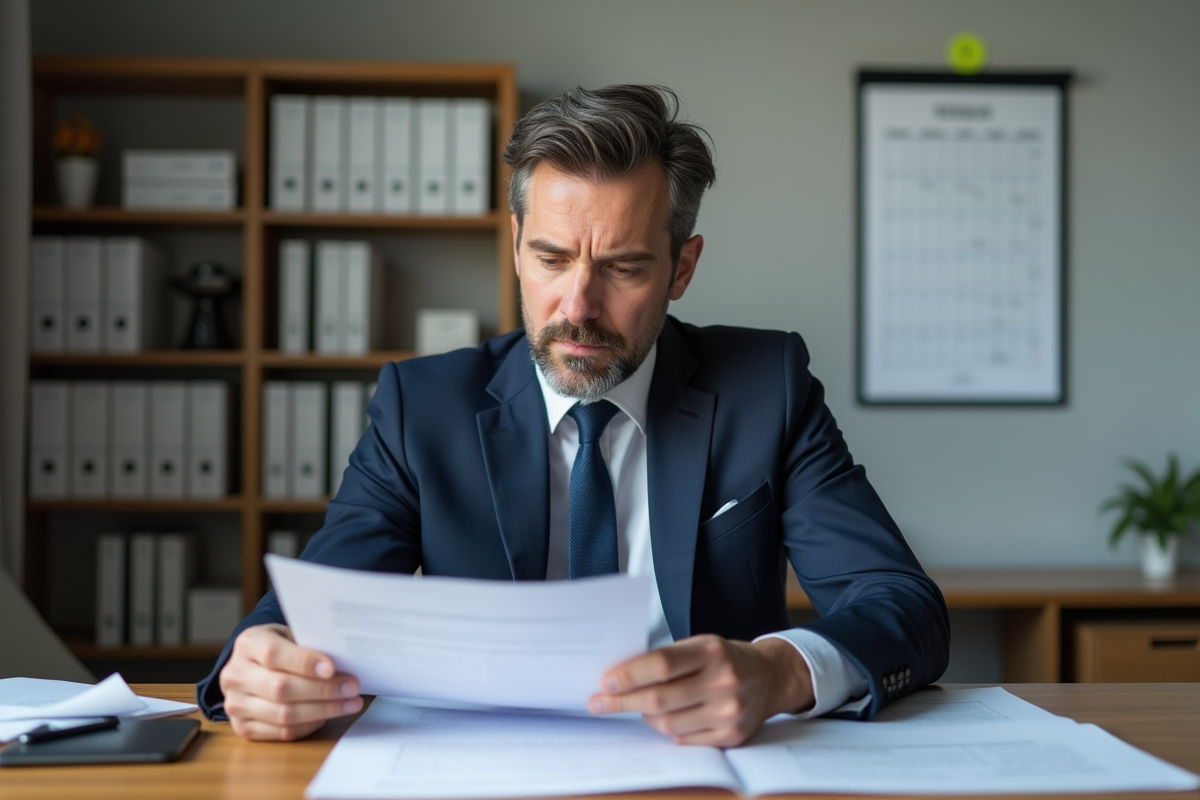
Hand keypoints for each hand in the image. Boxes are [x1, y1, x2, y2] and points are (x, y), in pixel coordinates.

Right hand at [218, 623, 362, 740]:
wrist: (251, 665)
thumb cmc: (279, 646)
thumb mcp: (289, 634)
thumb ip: (308, 645)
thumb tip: (343, 660)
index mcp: (248, 644)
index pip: (273, 654)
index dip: (304, 662)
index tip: (332, 668)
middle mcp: (236, 675)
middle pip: (281, 688)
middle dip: (322, 690)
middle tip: (352, 688)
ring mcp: (236, 704)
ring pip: (283, 715)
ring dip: (323, 711)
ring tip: (350, 704)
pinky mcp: (243, 727)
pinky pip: (281, 733)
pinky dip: (309, 725)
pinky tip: (327, 715)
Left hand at [588, 634, 813, 746]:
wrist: (770, 677)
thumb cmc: (725, 658)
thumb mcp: (700, 645)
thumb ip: (666, 658)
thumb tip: (620, 676)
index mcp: (712, 651)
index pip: (661, 664)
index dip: (629, 675)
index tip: (606, 681)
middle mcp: (723, 681)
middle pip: (659, 698)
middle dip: (623, 701)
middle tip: (600, 702)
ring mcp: (729, 711)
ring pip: (667, 723)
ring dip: (645, 716)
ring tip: (639, 707)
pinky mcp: (732, 736)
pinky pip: (684, 739)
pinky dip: (669, 730)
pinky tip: (668, 718)